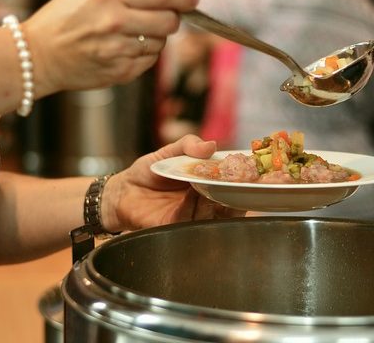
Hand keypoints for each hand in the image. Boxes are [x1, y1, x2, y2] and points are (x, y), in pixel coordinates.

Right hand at [22, 0, 198, 94]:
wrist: (39, 56)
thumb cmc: (64, 18)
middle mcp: (116, 22)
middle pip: (170, 21)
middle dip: (170, 16)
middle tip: (159, 15)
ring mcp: (119, 50)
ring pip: (161, 43)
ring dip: (153, 36)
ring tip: (129, 33)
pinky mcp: (120, 72)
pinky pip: (149, 61)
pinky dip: (143, 53)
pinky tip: (123, 48)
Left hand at [101, 135, 245, 231]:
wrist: (122, 190)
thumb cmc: (148, 172)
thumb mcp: (168, 152)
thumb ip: (188, 145)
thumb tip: (211, 145)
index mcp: (207, 185)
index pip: (232, 186)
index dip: (243, 180)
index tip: (251, 171)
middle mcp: (204, 204)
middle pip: (229, 204)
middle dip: (237, 194)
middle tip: (238, 181)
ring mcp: (191, 217)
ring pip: (213, 215)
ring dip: (216, 200)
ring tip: (211, 184)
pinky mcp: (174, 227)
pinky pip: (189, 221)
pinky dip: (193, 207)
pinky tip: (193, 194)